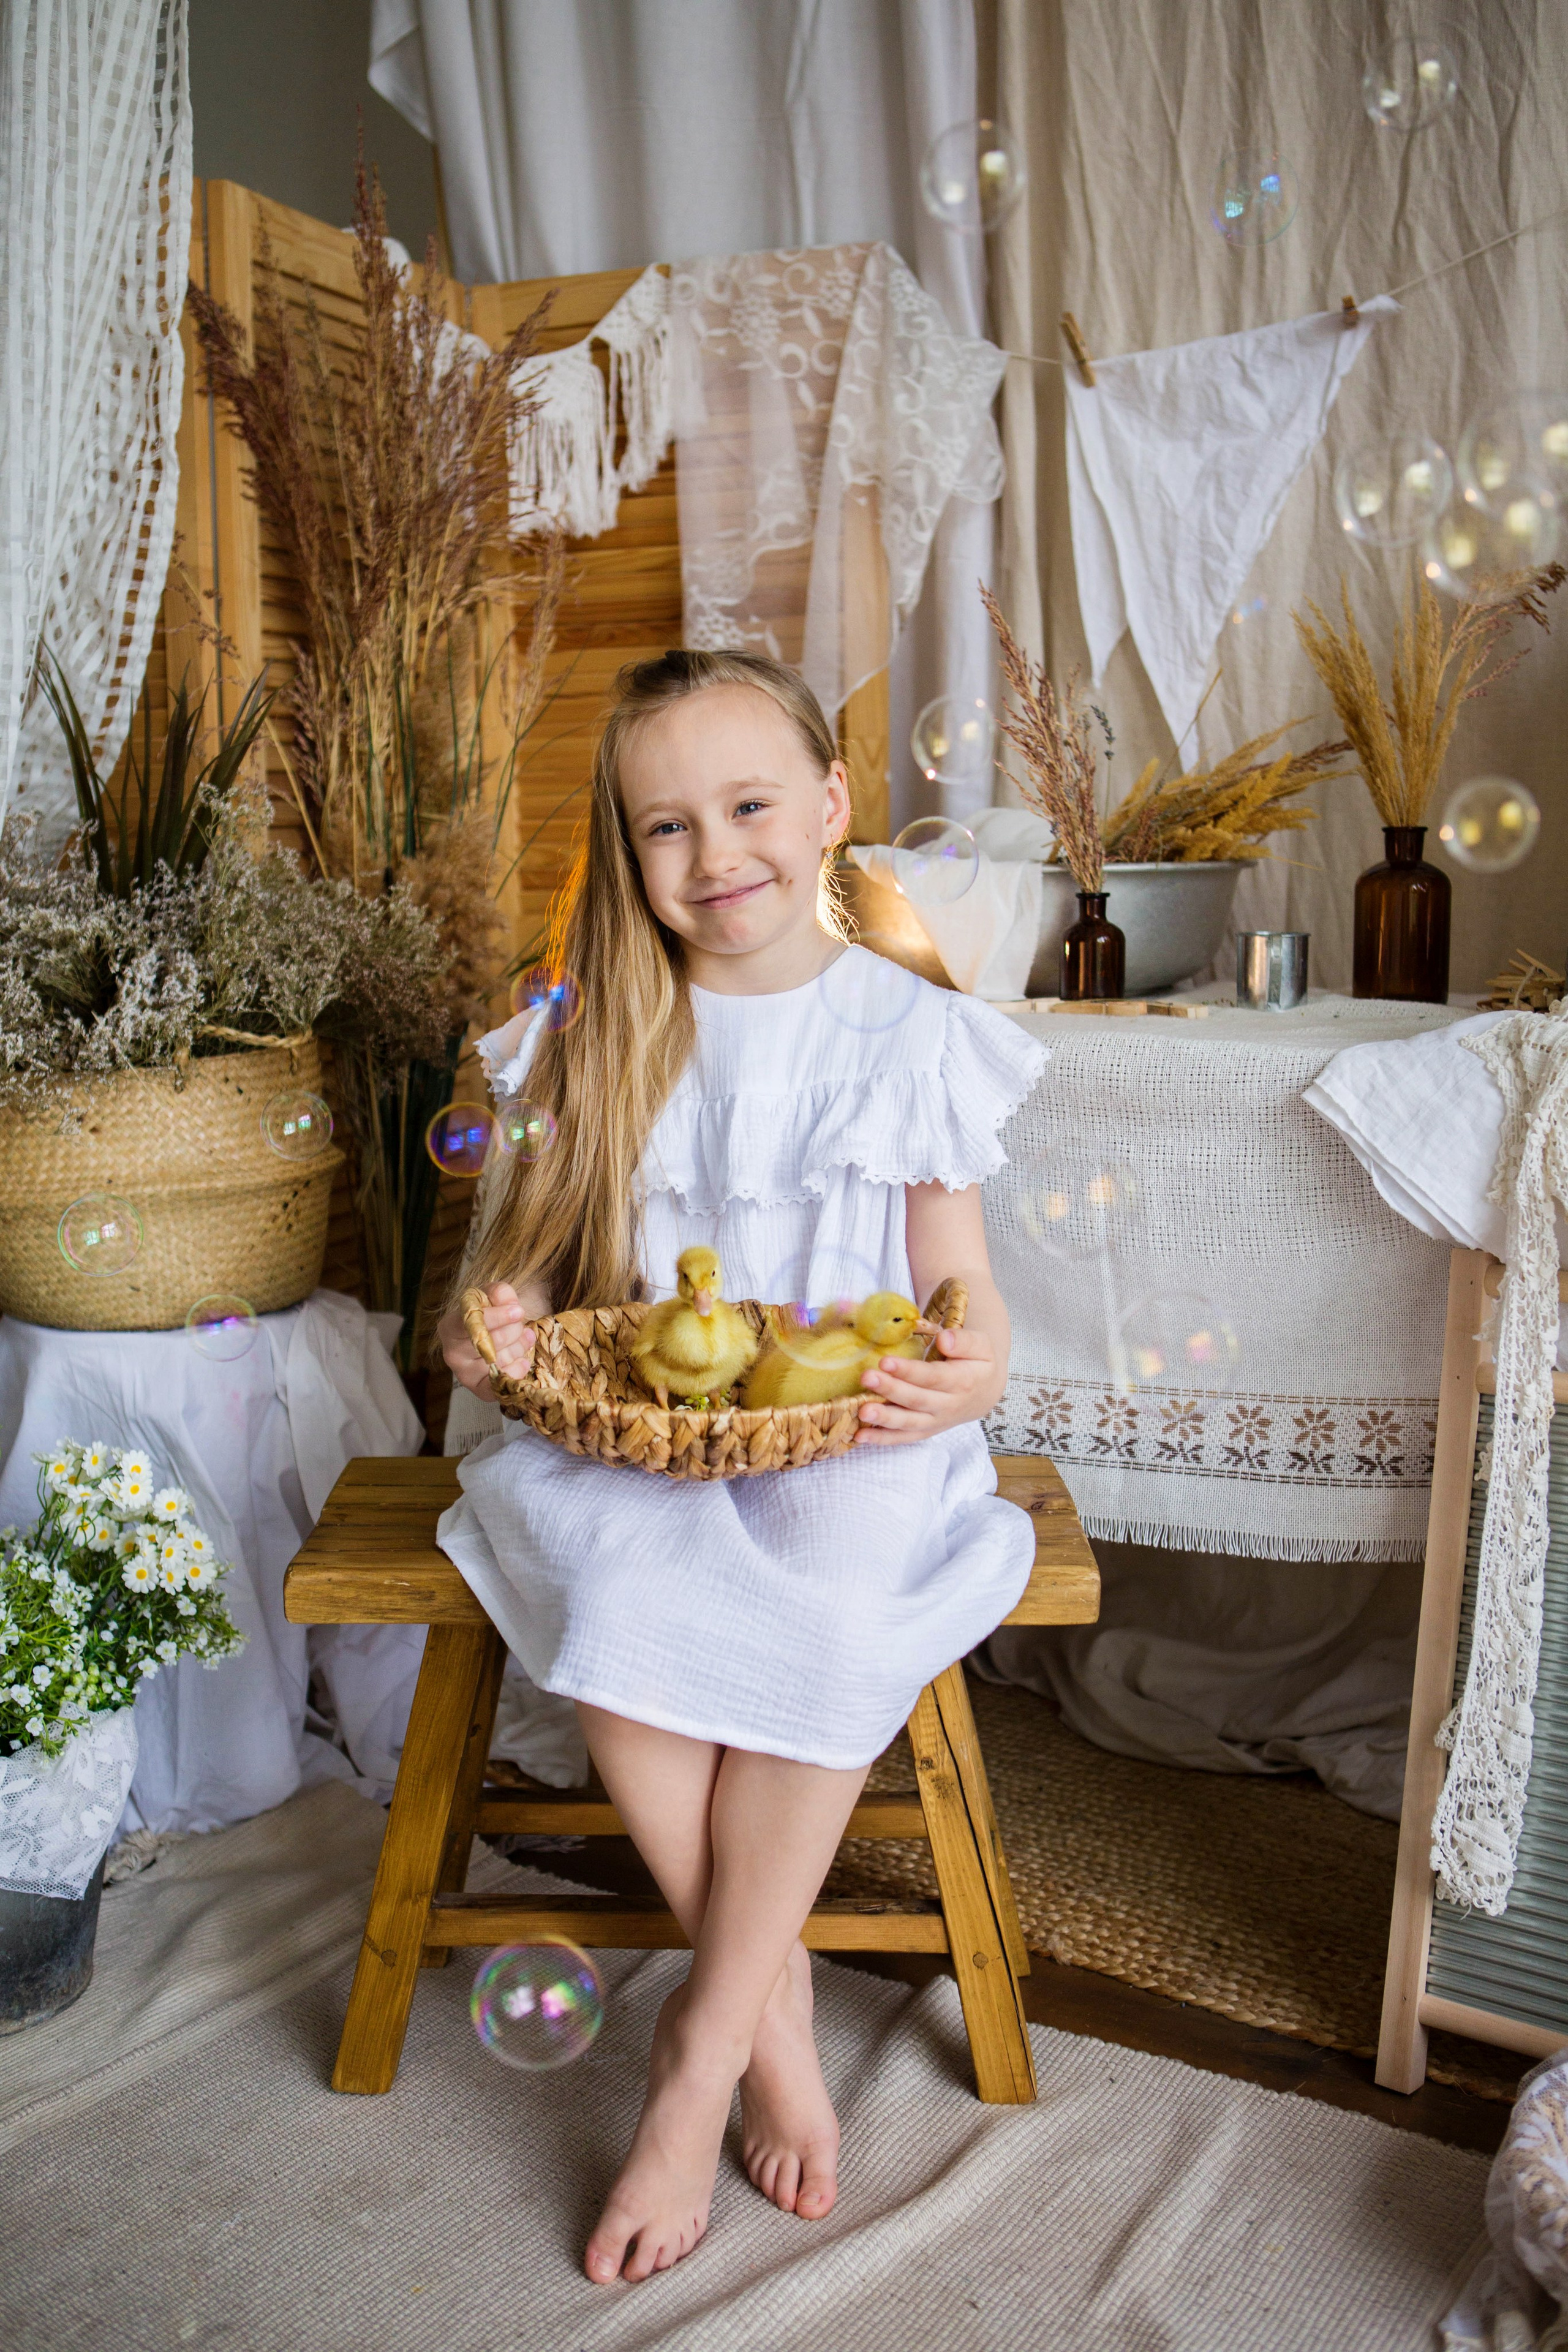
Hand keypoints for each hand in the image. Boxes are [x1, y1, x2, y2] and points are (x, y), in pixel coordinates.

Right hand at [438, 1282, 535, 1398]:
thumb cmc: (490, 1314)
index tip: (518, 1311)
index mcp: (449, 1325)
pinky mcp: (478, 1388)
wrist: (491, 1336)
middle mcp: (451, 1352)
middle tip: (520, 1323)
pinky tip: (523, 1360)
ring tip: (524, 1337)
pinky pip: (499, 1383)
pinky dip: (516, 1371)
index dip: (497, 1317)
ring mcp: (463, 1373)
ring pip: (499, 1360)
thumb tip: (510, 1304)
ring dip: (519, 1347)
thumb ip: (500, 1292)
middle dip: (513, 1330)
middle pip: (489, 1341)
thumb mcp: (492, 1296)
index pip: (472, 1322)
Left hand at [855, 1324, 999, 1446]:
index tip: (885, 1361)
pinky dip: (883, 1439)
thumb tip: (944, 1340)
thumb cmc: (978, 1363)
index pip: (932, 1377)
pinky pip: (904, 1438)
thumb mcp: (981, 1346)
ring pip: (909, 1422)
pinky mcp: (926, 1430)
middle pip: (916, 1400)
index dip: (909, 1371)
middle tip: (866, 1377)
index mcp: (962, 1382)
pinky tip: (860, 1437)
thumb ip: (964, 1341)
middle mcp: (948, 1406)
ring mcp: (936, 1421)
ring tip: (862, 1411)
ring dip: (884, 1418)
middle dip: (890, 1389)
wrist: (985, 1392)